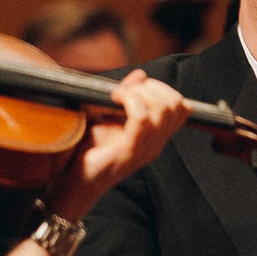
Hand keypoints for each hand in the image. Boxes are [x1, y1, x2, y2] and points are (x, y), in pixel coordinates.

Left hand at [48, 73, 190, 220]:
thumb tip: (140, 74)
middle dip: (153, 87)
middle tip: (127, 91)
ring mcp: (145, 149)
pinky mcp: (130, 151)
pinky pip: (142, 118)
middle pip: (176, 104)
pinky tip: (114, 99)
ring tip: (119, 95)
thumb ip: (127, 96)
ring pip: (163, 109)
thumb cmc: (90, 151)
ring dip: (140, 92)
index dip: (163, 89)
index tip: (137, 88)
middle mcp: (156, 144)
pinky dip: (129, 100)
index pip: (182, 108)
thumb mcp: (111, 116)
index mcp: (155, 137)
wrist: (74, 181)